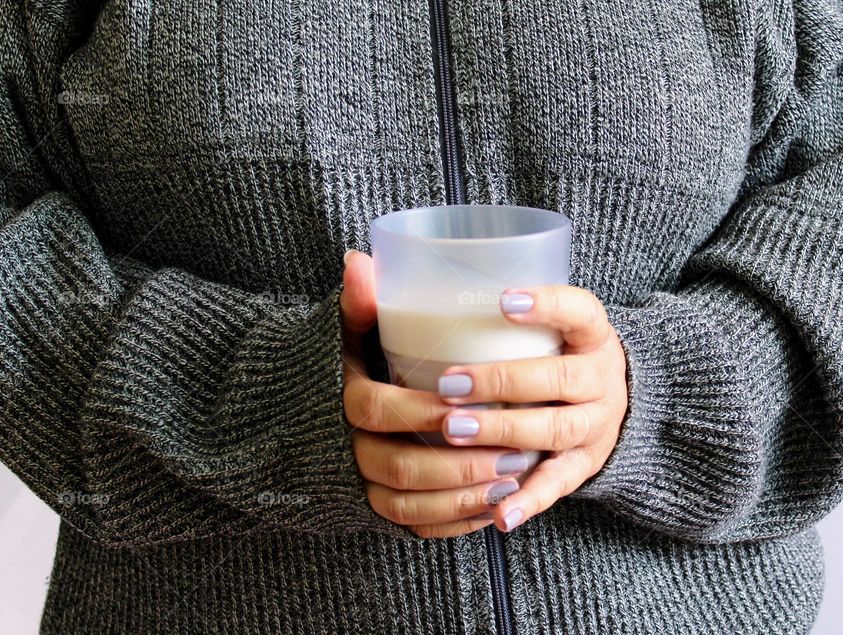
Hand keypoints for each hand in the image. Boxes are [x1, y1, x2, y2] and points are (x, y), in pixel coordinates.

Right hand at [340, 250, 530, 537]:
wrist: (330, 412)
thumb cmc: (359, 363)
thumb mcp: (356, 330)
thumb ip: (361, 301)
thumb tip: (359, 260)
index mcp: (344, 401)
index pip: (373, 411)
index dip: (417, 410)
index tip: (462, 403)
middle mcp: (351, 449)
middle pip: (398, 468)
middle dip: (458, 463)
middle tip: (511, 449)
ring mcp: (366, 485)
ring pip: (408, 505)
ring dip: (463, 497)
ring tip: (512, 479)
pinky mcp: (384, 508)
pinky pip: (414, 527)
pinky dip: (454, 522)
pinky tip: (493, 508)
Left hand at [436, 285, 628, 532]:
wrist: (617, 401)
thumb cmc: (563, 355)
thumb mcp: (556, 327)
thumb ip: (510, 317)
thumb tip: (419, 296)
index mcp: (593, 336)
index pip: (580, 311)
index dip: (547, 305)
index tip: (504, 300)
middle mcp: (602, 380)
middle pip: (560, 378)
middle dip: (502, 381)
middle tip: (450, 384)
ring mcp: (596, 426)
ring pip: (555, 430)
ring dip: (503, 431)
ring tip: (455, 430)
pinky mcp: (585, 466)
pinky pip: (557, 484)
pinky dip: (528, 499)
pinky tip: (500, 513)